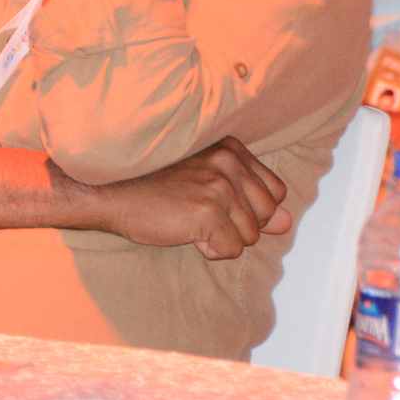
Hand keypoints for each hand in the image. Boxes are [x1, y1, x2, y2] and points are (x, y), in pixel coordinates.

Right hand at [95, 136, 292, 259]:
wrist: (112, 193)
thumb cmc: (156, 189)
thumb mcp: (207, 184)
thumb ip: (251, 200)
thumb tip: (288, 223)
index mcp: (231, 149)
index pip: (274, 192)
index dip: (249, 208)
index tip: (213, 202)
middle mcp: (229, 163)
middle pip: (267, 216)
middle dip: (238, 225)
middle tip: (199, 212)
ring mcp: (219, 186)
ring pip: (250, 237)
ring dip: (221, 238)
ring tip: (189, 219)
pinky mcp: (208, 212)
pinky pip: (230, 250)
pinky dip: (208, 249)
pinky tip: (185, 231)